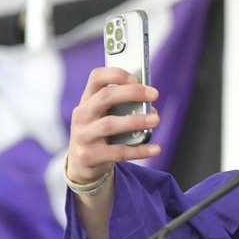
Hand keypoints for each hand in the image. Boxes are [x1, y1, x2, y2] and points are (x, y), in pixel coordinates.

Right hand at [66, 67, 161, 184]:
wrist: (82, 164)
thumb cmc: (101, 134)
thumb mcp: (105, 116)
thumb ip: (123, 107)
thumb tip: (150, 108)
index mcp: (87, 100)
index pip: (96, 77)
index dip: (117, 74)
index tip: (137, 78)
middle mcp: (82, 115)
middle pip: (105, 96)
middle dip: (132, 92)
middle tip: (154, 94)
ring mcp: (82, 135)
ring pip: (110, 124)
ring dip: (136, 121)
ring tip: (156, 120)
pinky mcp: (88, 156)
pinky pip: (117, 152)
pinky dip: (139, 150)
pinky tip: (156, 148)